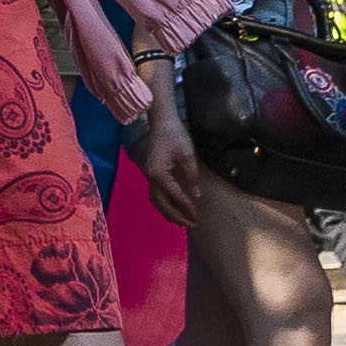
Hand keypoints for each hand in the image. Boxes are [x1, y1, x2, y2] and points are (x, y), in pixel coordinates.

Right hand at [132, 104, 204, 228]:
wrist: (161, 121)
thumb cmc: (175, 135)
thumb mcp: (188, 155)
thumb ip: (191, 176)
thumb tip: (195, 195)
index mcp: (158, 174)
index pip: (174, 195)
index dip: (186, 206)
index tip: (197, 215)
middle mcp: (150, 178)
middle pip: (162, 204)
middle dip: (176, 216)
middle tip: (192, 224)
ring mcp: (149, 176)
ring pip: (157, 201)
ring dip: (169, 213)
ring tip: (183, 222)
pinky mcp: (151, 173)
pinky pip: (157, 194)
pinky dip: (165, 204)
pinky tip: (175, 208)